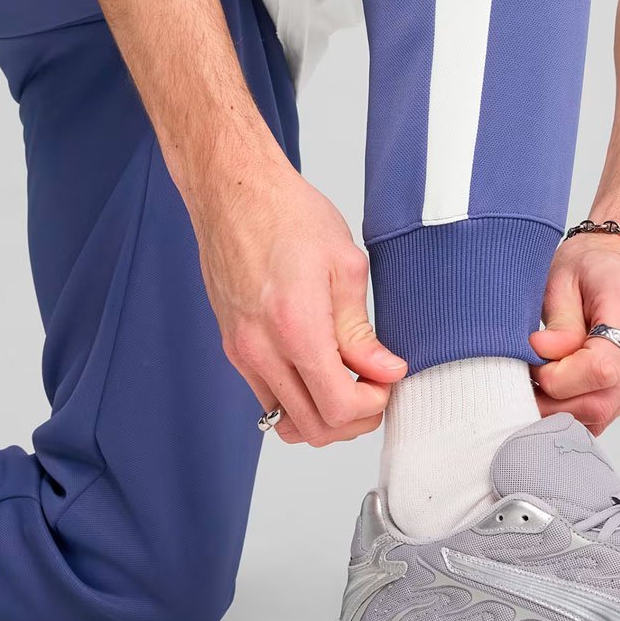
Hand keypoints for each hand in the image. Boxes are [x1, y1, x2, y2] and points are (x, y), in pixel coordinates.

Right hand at [191, 155, 406, 445]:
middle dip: (353, 419)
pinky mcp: (232, 347)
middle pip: (313, 428)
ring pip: (286, 421)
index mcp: (295, 327)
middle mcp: (261, 349)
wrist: (234, 192)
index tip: (387, 382)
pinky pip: (267, 397)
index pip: (338, 407)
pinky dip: (297, 398)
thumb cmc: (285, 214)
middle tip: (374, 388)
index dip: (373, 405)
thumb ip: (361, 330)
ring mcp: (241, 352)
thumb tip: (384, 370)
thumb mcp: (344, 265)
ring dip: (323, 415)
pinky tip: (317, 367)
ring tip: (347, 381)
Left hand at [529, 233, 619, 433]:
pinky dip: (578, 407)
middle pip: (603, 399)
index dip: (561, 377)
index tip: (535, 362)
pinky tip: (559, 387)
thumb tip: (544, 355)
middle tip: (526, 380)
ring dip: (564, 408)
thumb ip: (558, 321)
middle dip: (555, 400)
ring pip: (605, 411)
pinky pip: (608, 410)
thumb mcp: (561, 277)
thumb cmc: (590, 265)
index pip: (603, 367)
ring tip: (539, 381)